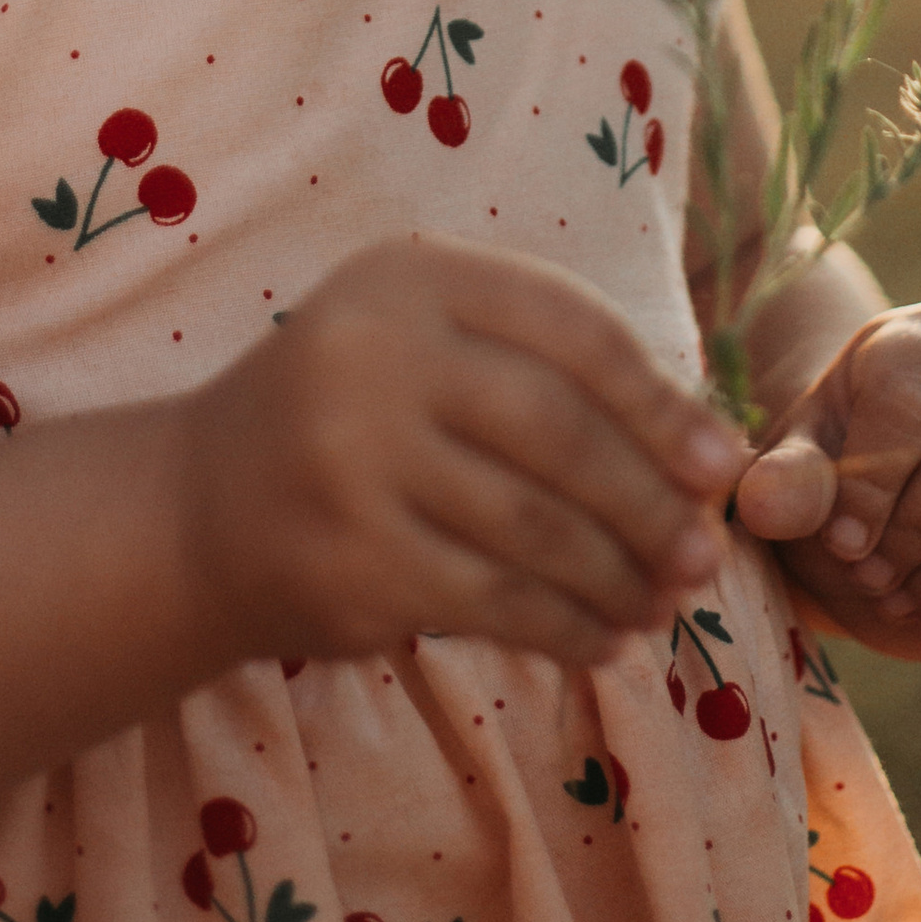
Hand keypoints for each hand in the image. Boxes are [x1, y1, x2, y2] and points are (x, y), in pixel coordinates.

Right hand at [180, 238, 742, 671]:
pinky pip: (491, 603)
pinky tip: (601, 643)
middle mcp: (374, 355)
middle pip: (558, 433)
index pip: (570, 328)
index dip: (659, 400)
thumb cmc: (354, 415)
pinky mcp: (351, 564)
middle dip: (649, 503)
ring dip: (618, 578)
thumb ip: (547, 371)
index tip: (721, 463)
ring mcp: (354, 462)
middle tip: (705, 557)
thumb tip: (705, 458)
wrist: (199, 507)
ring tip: (661, 605)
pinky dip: (564, 629)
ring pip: (533, 531)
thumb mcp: (430, 346)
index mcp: (411, 278)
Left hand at [732, 302, 920, 661]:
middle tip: (874, 576)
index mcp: (919, 338)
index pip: (911, 392)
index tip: (842, 542)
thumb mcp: (798, 467)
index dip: (875, 477)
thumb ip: (786, 480)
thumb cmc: (833, 473)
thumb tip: (766, 505)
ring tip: (901, 601)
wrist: (881, 500)